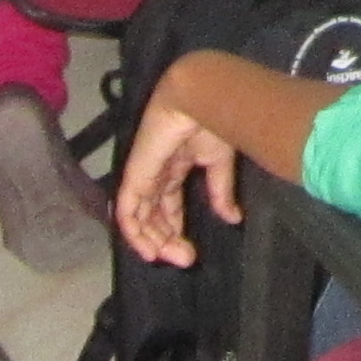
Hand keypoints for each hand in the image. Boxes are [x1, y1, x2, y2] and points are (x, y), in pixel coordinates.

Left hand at [114, 94, 244, 265]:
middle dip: (167, 239)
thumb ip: (220, 192)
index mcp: (175, 167)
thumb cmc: (213, 124)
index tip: (190, 252)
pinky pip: (127, 211)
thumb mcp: (219, 163)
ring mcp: (143, 175)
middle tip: (186, 260)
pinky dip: (134, 234)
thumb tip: (233, 218)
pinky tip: (148, 250)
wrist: (201, 100)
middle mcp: (156, 174)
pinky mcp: (135, 177)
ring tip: (167, 258)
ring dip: (152, 241)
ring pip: (139, 217)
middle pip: (154, 214)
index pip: (168, 205)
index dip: (175, 228)